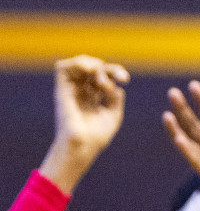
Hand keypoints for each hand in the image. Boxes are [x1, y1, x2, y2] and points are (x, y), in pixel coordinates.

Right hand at [40, 56, 129, 193]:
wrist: (82, 147)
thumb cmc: (97, 136)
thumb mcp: (113, 114)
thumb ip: (114, 97)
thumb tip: (114, 84)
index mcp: (93, 98)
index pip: (104, 77)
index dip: (115, 73)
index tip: (125, 79)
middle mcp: (82, 92)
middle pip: (94, 70)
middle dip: (110, 68)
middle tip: (122, 77)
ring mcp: (72, 91)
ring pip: (77, 65)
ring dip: (91, 63)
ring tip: (101, 71)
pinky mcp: (62, 91)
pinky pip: (62, 68)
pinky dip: (76, 63)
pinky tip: (90, 69)